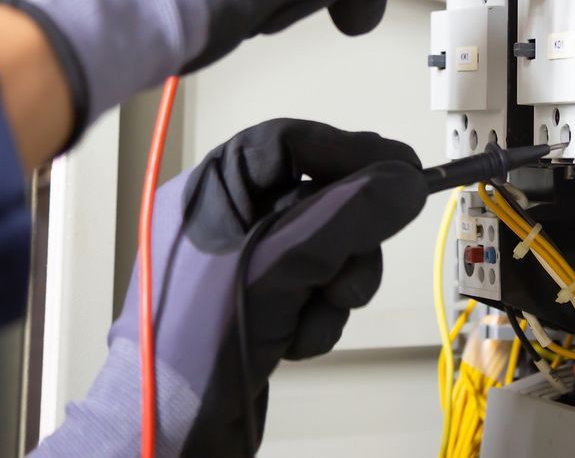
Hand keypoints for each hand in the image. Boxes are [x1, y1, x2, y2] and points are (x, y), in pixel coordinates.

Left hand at [33, 119, 425, 456]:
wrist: (172, 431)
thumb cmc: (193, 344)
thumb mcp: (278, 267)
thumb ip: (345, 216)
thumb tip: (403, 180)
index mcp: (209, 194)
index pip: (289, 144)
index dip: (347, 152)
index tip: (401, 171)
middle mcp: (227, 223)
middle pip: (320, 199)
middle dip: (346, 240)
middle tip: (353, 268)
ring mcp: (247, 268)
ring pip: (328, 249)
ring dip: (335, 286)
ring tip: (317, 313)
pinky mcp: (264, 306)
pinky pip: (317, 291)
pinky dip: (318, 317)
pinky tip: (294, 341)